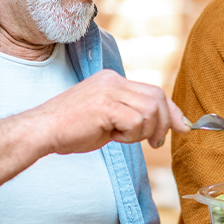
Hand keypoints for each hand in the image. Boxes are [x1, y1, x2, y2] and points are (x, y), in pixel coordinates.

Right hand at [23, 69, 189, 153]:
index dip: (171, 111)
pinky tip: (112, 137)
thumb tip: (165, 127)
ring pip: (149, 111)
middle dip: (163, 124)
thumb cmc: (71, 130)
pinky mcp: (105, 105)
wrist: (41, 131)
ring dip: (143, 132)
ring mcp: (109, 90)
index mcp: (113, 80)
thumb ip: (133, 117)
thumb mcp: (108, 120)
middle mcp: (113, 80)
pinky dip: (130, 135)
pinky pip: (135, 121)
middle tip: (154, 143)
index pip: (154, 91)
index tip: (182, 126)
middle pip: (157, 98)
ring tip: (122, 137)